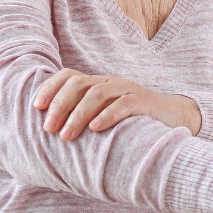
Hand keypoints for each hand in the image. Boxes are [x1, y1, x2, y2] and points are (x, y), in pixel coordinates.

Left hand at [32, 68, 202, 139]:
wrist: (176, 118)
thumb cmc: (134, 122)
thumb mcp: (106, 116)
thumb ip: (84, 119)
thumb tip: (52, 135)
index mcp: (99, 84)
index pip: (69, 76)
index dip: (51, 88)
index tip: (37, 107)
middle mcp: (111, 83)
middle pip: (79, 84)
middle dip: (60, 105)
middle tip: (49, 129)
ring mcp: (128, 90)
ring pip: (97, 94)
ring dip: (78, 114)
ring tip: (67, 136)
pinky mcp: (145, 102)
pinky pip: (124, 104)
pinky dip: (107, 115)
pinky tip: (95, 128)